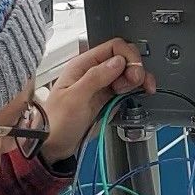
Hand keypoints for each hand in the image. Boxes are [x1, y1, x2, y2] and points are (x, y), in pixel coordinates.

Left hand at [39, 40, 154, 166]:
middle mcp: (93, 72)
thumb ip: (96, 77)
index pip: (113, 47)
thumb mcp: (75, 98)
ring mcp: (101, 86)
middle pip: (124, 58)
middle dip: (135, 68)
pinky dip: (135, 90)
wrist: (52, 146)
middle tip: (137, 83)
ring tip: (141, 89)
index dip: (128, 56)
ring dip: (138, 79)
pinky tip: (138, 94)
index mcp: (83, 66)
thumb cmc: (55, 122)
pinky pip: (125, 88)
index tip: (134, 72)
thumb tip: (118, 61)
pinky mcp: (106, 99)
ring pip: (127, 73)